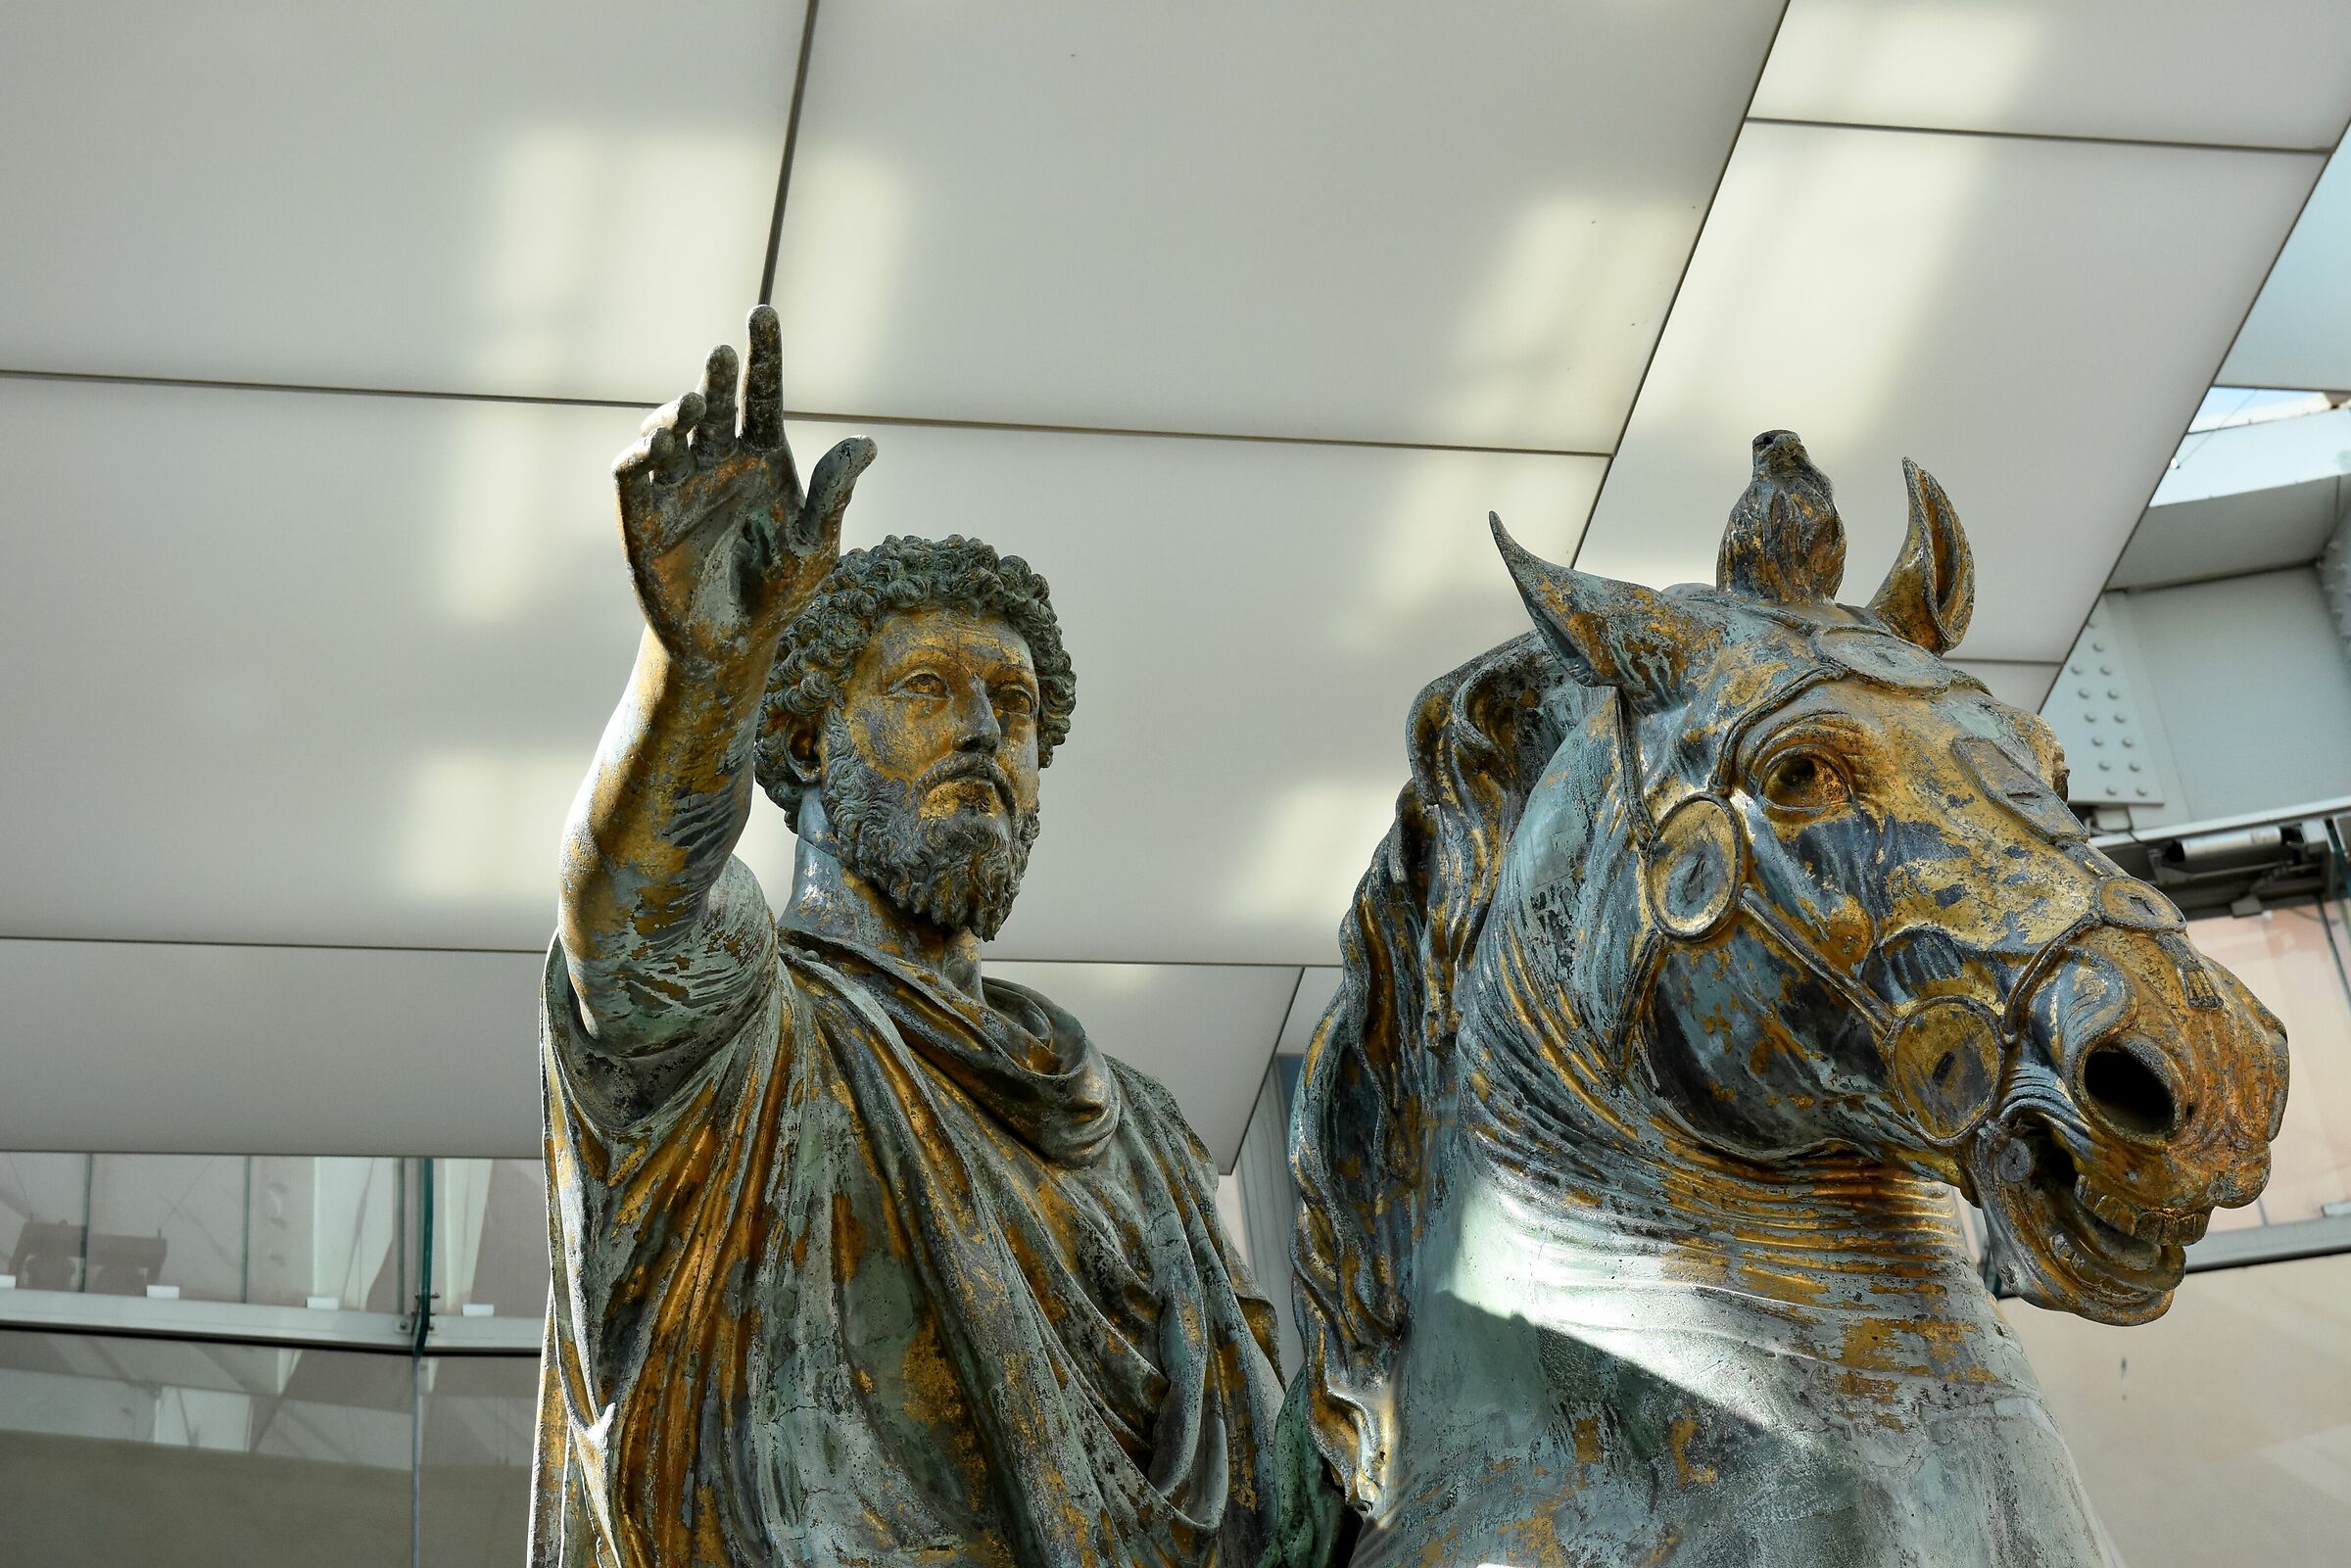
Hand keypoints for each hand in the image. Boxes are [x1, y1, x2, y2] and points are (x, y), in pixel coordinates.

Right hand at [613, 304, 875, 662]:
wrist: (734, 644)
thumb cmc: (780, 590)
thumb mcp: (816, 544)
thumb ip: (833, 495)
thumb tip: (867, 444)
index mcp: (762, 455)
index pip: (761, 393)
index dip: (762, 353)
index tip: (763, 312)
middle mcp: (717, 459)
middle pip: (714, 403)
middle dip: (716, 375)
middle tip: (723, 356)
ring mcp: (677, 483)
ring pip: (670, 430)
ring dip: (676, 412)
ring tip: (693, 405)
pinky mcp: (642, 515)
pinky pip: (632, 475)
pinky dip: (638, 455)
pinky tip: (654, 445)